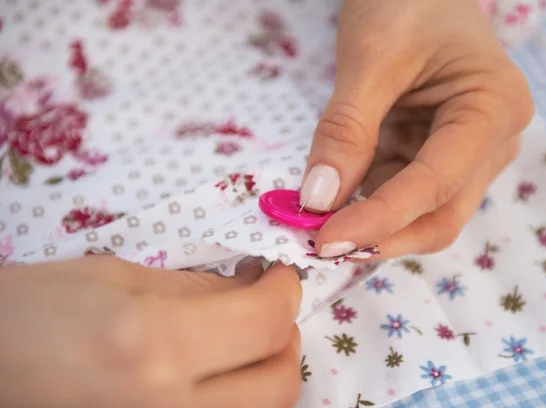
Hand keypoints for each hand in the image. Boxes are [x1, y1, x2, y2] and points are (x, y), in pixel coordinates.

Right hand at [0, 257, 301, 407]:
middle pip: (278, 385)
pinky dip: (238, 402)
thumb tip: (255, 287)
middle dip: (284, 336)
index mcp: (153, 348)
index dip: (284, 291)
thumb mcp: (115, 278)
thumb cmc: (31, 312)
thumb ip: (198, 287)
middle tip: (267, 305)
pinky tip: (219, 375)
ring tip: (245, 339)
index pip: (264, 324)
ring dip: (268, 374)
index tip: (280, 275)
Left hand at [301, 0, 533, 258]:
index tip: (325, 241)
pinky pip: (402, 195)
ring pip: (421, 214)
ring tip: (317, 226)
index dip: (379, 219)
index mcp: (493, 109)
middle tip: (318, 245)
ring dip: (370, 227)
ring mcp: (465, 155)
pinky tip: (333, 204)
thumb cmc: (407, 3)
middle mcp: (491, 143)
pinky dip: (365, 206)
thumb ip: (346, 131)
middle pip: (439, 214)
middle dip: (379, 236)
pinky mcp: (435, 157)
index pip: (435, 184)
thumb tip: (318, 201)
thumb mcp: (371, 59)